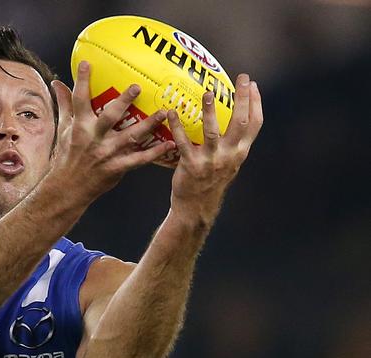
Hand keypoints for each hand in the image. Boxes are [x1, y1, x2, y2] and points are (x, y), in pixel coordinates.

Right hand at [49, 61, 175, 200]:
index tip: (87, 64)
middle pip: (110, 117)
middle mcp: (94, 139)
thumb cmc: (67, 156)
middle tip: (137, 87)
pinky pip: (139, 159)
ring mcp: (107, 154)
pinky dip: (154, 152)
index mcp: (80, 127)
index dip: (82, 82)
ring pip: (131, 137)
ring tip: (164, 113)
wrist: (69, 188)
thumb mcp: (64, 129)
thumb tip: (57, 83)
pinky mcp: (117, 168)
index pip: (79, 101)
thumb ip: (65, 105)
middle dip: (123, 101)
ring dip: (149, 125)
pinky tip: (168, 144)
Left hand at [168, 73, 262, 225]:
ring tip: (207, 93)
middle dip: (242, 99)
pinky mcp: (192, 165)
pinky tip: (172, 113)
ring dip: (210, 112)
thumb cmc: (211, 181)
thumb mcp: (229, 163)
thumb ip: (233, 144)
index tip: (253, 85)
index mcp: (240, 153)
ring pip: (213, 132)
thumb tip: (234, 119)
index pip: (254, 125)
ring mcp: (211, 161)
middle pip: (240, 122)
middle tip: (241, 79)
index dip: (255, 103)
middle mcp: (229, 156)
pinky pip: (184, 143)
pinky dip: (177, 127)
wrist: (196, 207)